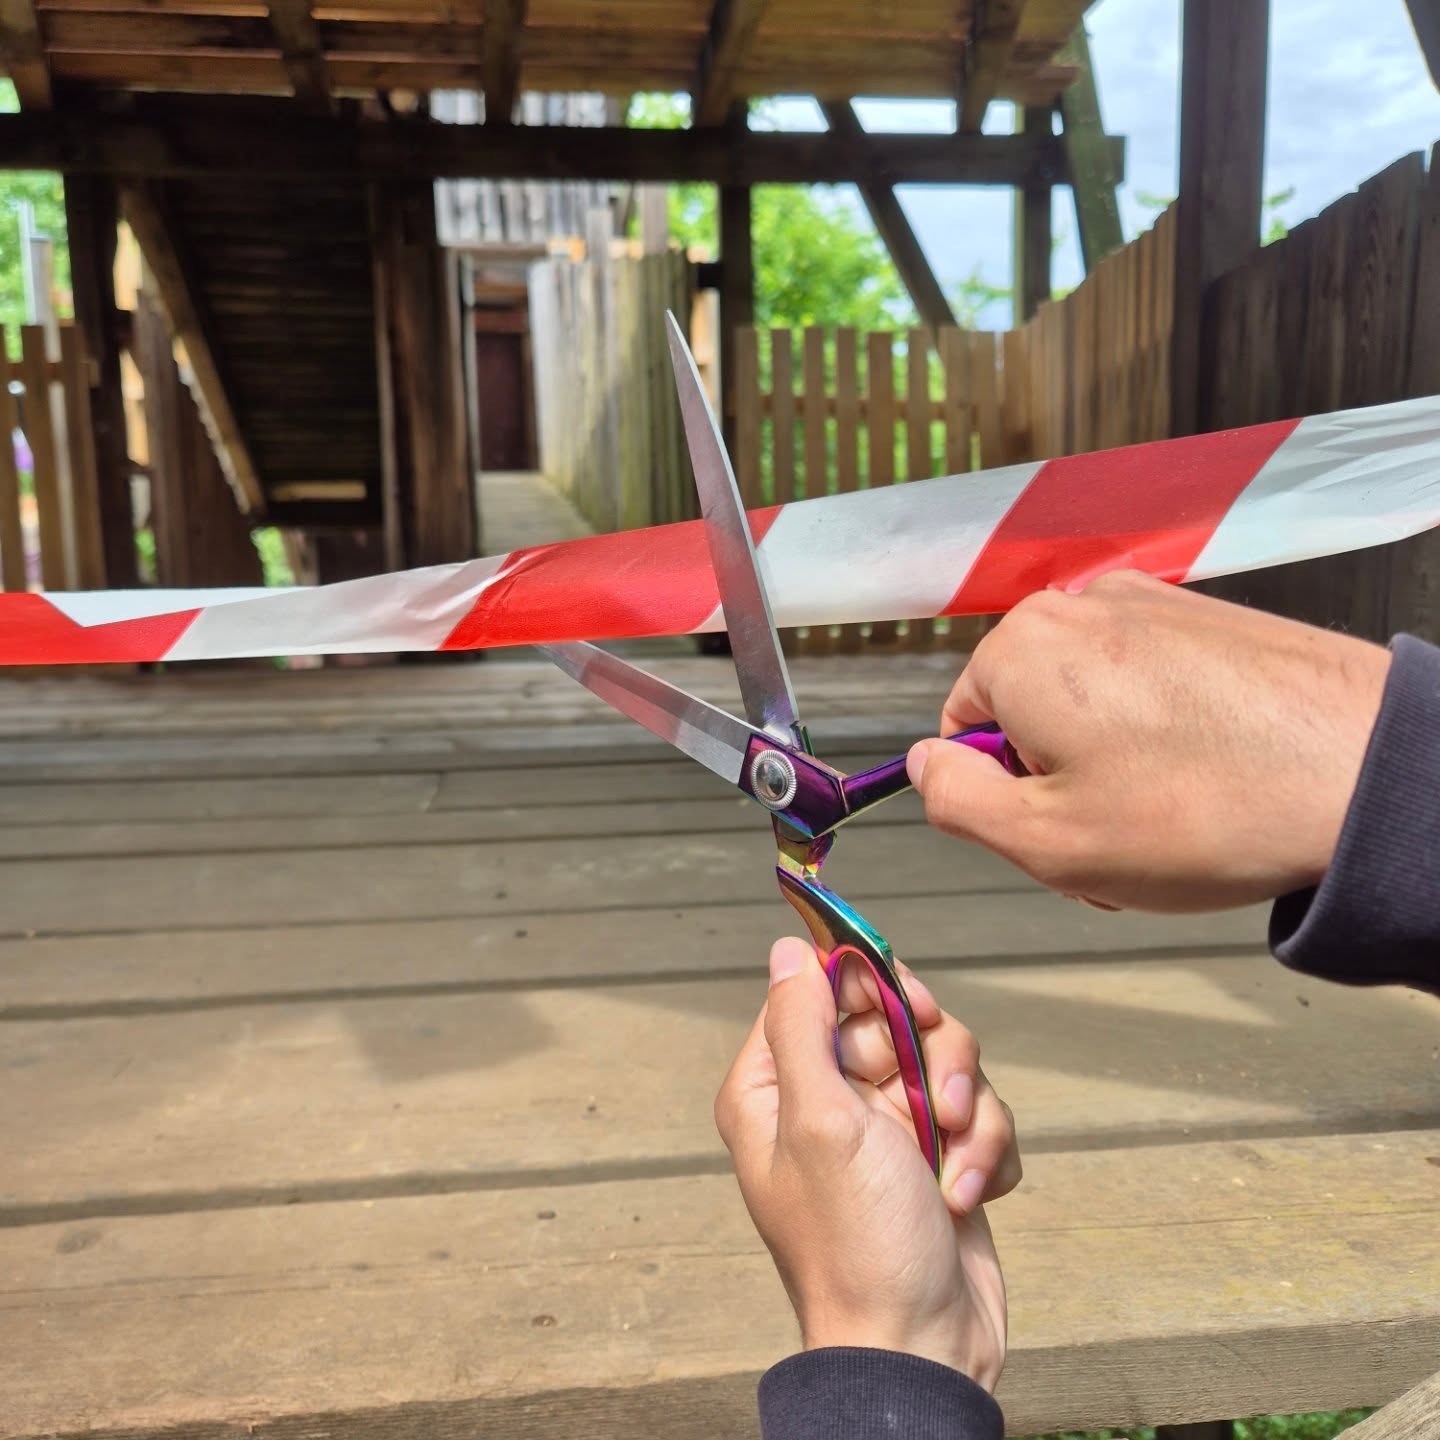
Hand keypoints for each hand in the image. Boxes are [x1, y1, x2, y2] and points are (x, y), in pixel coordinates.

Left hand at [714, 937, 1018, 1388]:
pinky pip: (980, 1115)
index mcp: (778, 1086)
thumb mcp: (819, 1120)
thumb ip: (802, 1025)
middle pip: (893, 1016)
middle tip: (941, 1097)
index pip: (818, 989)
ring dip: (969, 1112)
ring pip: (948, 1062)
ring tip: (953, 1165)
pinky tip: (966, 1197)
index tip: (906, 1007)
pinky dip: (984, 1151)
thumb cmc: (858, 1242)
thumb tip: (787, 949)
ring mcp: (887, 1129)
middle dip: (933, 1056)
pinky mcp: (938, 1157)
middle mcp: (829, 1099)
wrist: (921, 1346)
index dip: (868, 986)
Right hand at [908, 571, 1391, 911]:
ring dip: (1113, 766)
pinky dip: (1166, 736)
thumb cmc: (1206, 813)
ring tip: (1174, 819)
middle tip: (1119, 841)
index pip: (962, 733)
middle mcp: (1080, 606)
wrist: (1367, 775)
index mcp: (1021, 649)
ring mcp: (1153, 603)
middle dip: (1059, 784)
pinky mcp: (1212, 617)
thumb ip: (955, 801)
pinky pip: (1151, 682)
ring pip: (1092, 702)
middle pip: (1028, 713)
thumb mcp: (1046, 841)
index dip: (1002, 799)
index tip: (1061, 835)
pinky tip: (1211, 782)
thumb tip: (924, 763)